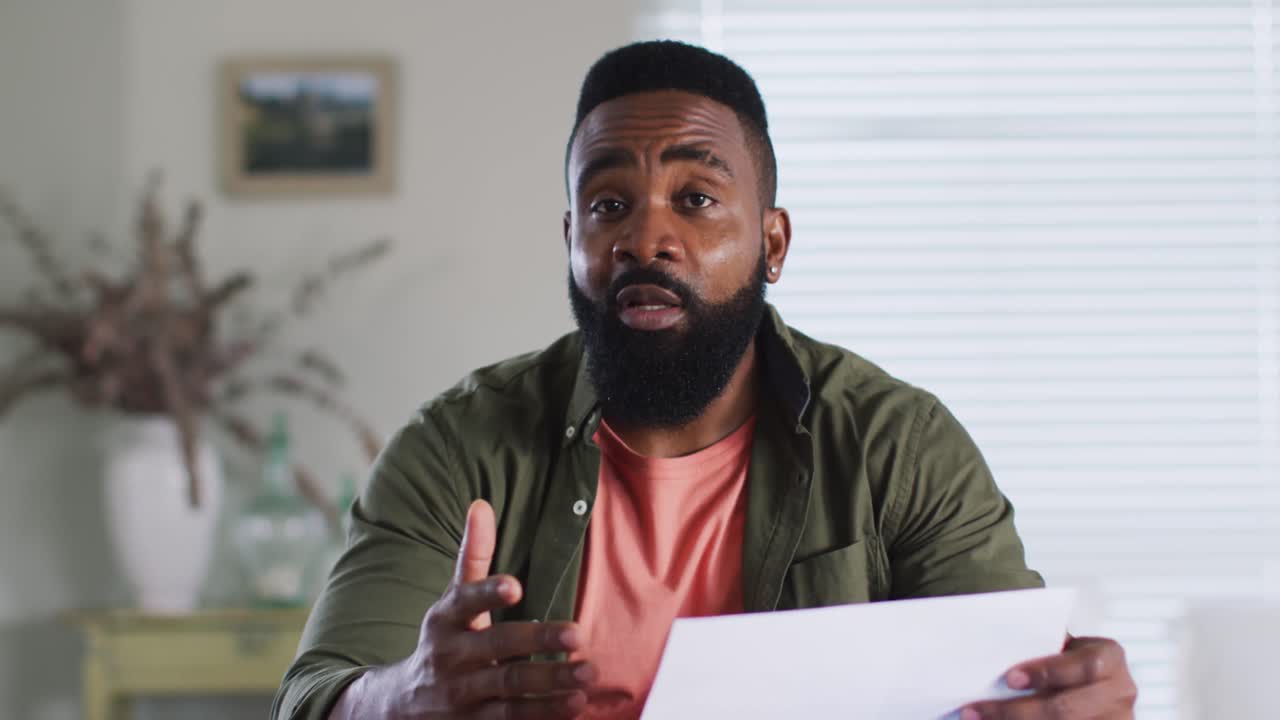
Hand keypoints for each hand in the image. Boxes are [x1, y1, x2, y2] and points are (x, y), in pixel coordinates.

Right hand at [335, 500, 594, 718]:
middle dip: (536, 642)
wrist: (399, 706)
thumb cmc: (443, 639)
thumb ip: (473, 557)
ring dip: (549, 684)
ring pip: (509, 690)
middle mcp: (451, 657)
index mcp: (445, 620)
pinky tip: (574, 705)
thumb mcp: (451, 601)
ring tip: (586, 675)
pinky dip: (543, 714)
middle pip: (496, 648)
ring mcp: (462, 696)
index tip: (516, 585)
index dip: (488, 593)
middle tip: (577, 634)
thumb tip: (481, 504)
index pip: (465, 602)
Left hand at [960, 636, 1135, 718]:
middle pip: (1065, 709)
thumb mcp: (1062, 648)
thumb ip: (1040, 648)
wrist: (1092, 686)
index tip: (1009, 678)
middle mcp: (1120, 692)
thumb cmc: (1065, 661)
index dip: (1046, 673)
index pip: (1083, 666)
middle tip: (975, 711)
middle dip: (1015, 712)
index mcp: (1110, 658)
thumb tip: (987, 649)